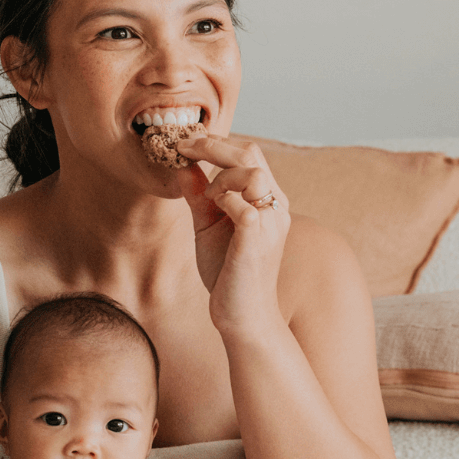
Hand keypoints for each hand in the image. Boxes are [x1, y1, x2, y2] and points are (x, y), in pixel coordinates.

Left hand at [175, 134, 289, 334]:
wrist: (242, 316)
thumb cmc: (228, 274)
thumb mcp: (209, 227)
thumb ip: (199, 198)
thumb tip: (183, 167)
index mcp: (269, 201)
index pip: (249, 154)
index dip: (216, 143)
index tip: (185, 144)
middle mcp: (276, 207)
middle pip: (251, 153)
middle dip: (212, 145)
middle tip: (182, 147)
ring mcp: (270, 222)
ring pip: (251, 172)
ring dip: (221, 176)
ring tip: (209, 197)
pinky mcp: (257, 240)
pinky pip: (242, 204)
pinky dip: (222, 199)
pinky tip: (214, 211)